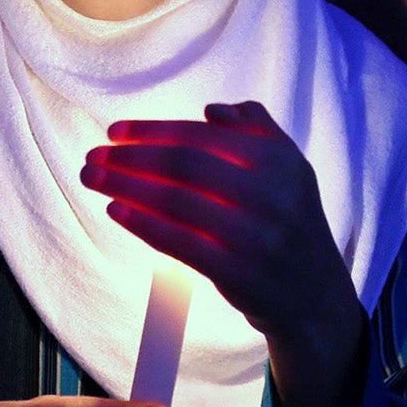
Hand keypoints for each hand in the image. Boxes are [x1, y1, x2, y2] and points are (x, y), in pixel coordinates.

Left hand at [82, 101, 355, 350]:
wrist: (315, 296)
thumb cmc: (289, 222)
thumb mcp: (289, 169)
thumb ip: (255, 130)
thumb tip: (210, 111)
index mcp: (279, 160)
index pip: (203, 137)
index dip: (153, 131)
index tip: (115, 132)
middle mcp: (270, 195)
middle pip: (184, 166)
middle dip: (130, 157)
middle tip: (93, 155)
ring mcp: (255, 236)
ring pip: (176, 202)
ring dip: (125, 186)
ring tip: (92, 177)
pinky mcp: (239, 274)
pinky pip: (180, 243)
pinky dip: (143, 224)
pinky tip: (116, 209)